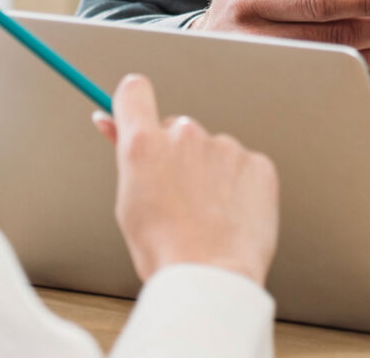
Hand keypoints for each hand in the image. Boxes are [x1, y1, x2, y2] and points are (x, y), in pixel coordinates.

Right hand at [91, 75, 278, 285]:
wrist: (211, 277)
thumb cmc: (166, 250)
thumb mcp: (128, 202)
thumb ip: (126, 155)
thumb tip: (111, 123)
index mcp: (144, 144)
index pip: (134, 91)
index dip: (133, 102)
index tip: (135, 111)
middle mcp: (185, 135)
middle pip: (176, 128)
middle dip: (175, 153)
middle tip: (177, 196)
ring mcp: (226, 147)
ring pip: (212, 150)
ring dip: (209, 172)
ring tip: (206, 216)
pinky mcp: (258, 164)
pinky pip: (243, 167)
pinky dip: (238, 186)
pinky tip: (231, 215)